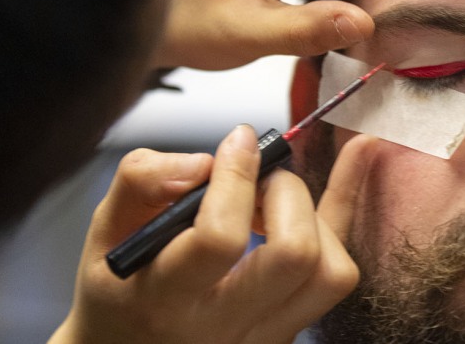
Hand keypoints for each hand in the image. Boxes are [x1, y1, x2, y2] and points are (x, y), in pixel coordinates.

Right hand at [49, 126, 377, 343]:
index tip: (237, 141)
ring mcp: (267, 336)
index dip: (236, 178)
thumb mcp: (106, 231)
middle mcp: (225, 328)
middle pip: (295, 255)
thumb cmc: (119, 286)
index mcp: (167, 301)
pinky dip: (349, 205)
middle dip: (284, 193)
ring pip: (333, 271)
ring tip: (274, 198)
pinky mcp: (293, 328)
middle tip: (257, 178)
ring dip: (314, 213)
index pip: (220, 238)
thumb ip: (142, 181)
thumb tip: (204, 160)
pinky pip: (340, 269)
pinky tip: (358, 153)